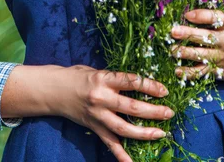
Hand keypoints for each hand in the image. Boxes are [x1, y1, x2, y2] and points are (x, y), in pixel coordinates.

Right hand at [52, 64, 174, 161]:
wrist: (54, 90)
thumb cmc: (78, 76)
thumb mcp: (97, 70)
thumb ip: (116, 78)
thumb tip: (139, 82)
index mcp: (104, 79)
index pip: (132, 82)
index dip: (150, 87)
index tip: (164, 91)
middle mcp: (101, 98)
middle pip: (132, 108)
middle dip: (154, 111)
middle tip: (169, 112)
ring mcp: (97, 116)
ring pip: (124, 128)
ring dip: (144, 132)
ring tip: (161, 133)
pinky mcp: (94, 128)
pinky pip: (110, 144)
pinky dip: (122, 156)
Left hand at [170, 9, 223, 93]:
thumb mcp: (223, 25)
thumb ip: (208, 19)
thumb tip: (183, 15)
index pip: (218, 18)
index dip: (202, 16)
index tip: (187, 15)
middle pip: (207, 37)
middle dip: (189, 34)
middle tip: (174, 31)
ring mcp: (220, 56)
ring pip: (202, 55)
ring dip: (186, 53)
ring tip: (173, 50)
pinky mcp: (215, 70)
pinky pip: (201, 72)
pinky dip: (188, 72)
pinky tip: (177, 70)